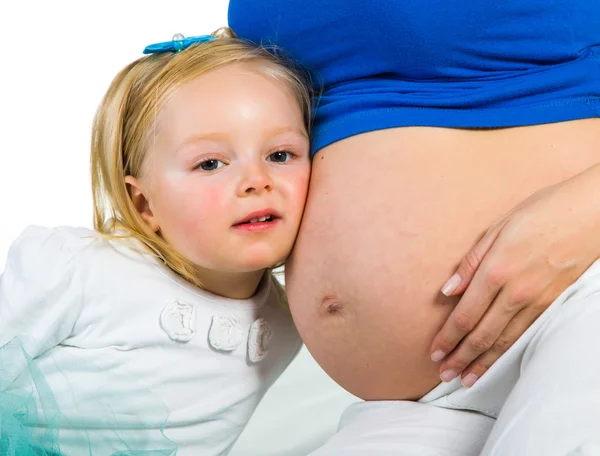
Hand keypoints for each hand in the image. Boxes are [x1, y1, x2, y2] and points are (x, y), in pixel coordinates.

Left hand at [430, 163, 599, 387]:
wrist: (592, 212)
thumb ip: (470, 262)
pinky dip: (508, 352)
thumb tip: (447, 291)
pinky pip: (526, 335)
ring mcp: (538, 302)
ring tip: (466, 379)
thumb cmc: (543, 212)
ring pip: (505, 341)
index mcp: (496, 270)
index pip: (465, 315)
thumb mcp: (498, 227)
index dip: (448, 337)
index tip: (434, 352)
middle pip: (482, 335)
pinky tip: (497, 362)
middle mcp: (516, 292)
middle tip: (444, 374)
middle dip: (460, 358)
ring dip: (482, 363)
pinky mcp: (554, 305)